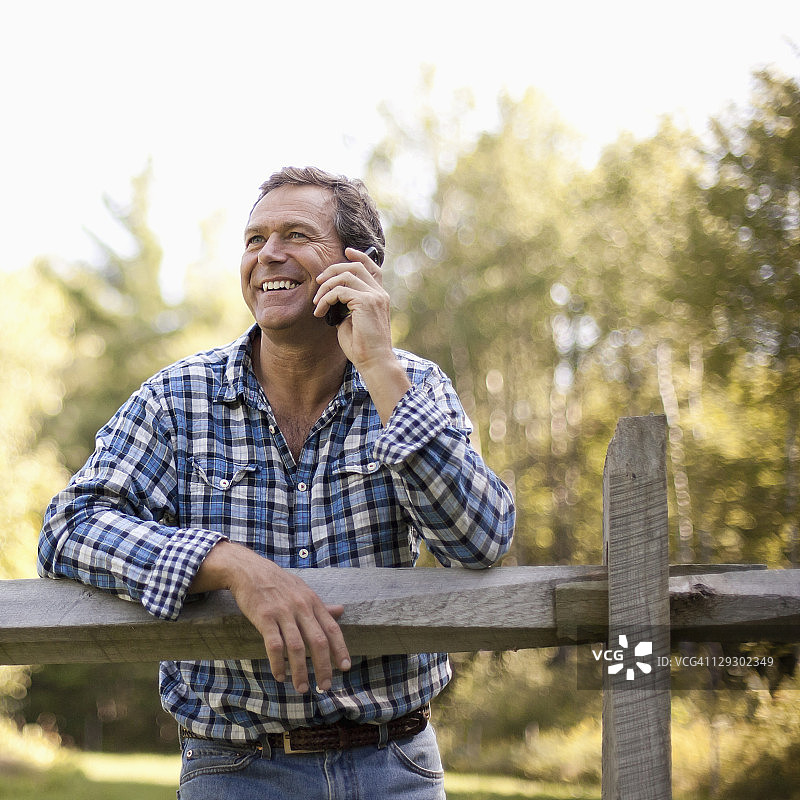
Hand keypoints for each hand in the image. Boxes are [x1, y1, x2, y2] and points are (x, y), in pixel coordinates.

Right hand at [190, 541, 350, 692]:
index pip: (332, 629)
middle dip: (323, 667)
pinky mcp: (264, 617)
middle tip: (325, 686)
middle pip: (318, 642)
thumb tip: (341, 611)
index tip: (345, 667)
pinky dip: (278, 664)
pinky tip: (280, 676)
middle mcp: (302, 607)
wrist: (250, 570)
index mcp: (313, 602)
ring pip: (296, 647)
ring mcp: (283, 612)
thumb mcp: (304, 590)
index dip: (340, 649)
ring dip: (300, 671)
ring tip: (302, 688)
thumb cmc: (279, 583)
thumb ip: (321, 605)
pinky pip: (274, 645)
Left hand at [313, 247, 392, 368]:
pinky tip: (320, 312)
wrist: (374, 361)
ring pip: (345, 276)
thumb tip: (331, 297)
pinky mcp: (366, 302)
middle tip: (318, 282)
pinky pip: (339, 291)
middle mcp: (379, 293)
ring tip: (317, 302)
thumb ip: (345, 305)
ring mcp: (374, 296)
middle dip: (333, 269)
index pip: (372, 268)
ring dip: (326, 287)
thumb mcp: (351, 320)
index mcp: (379, 296)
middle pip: (355, 266)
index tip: (345, 251)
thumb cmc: (362, 346)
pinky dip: (326, 299)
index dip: (359, 256)